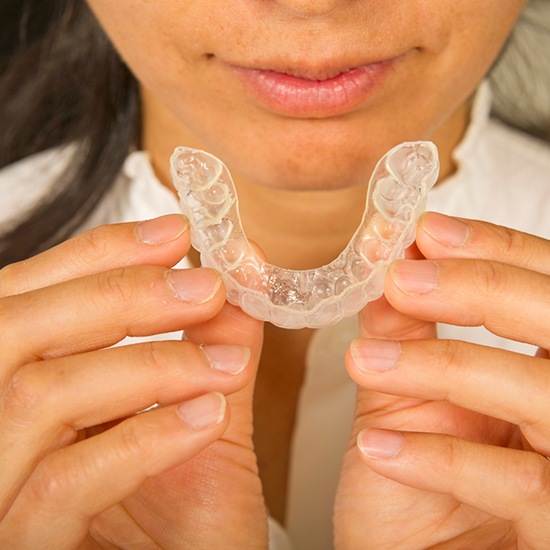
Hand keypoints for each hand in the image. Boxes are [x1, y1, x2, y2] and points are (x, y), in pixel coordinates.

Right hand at [0, 215, 267, 548]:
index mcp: (16, 383)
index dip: (97, 256)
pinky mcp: (18, 544)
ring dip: (149, 366)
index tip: (173, 233)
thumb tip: (244, 281)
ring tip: (224, 364)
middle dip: (121, 296)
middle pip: (20, 330)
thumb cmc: (176, 516)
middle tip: (207, 287)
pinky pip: (64, 481)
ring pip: (41, 395)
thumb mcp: (194, 418)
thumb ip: (208, 350)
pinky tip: (207, 416)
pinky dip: (144, 439)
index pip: (30, 297)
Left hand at [335, 212, 549, 548]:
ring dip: (444, 367)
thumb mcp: (403, 405)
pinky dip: (438, 457)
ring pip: (544, 395)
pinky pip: (522, 485)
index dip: (498, 250)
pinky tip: (376, 445)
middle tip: (402, 277)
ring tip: (365, 361)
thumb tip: (385, 269)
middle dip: (483, 288)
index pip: (548, 290)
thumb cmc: (413, 498)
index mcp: (549, 371)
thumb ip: (403, 338)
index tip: (428, 231)